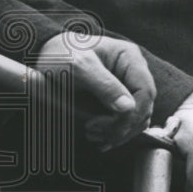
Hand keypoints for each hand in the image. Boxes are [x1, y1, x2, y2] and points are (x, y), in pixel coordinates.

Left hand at [36, 33, 155, 149]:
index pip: (145, 92)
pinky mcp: (120, 100)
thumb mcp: (79, 67)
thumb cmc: (62, 54)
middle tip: (94, 132)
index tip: (107, 125)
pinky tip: (98, 137)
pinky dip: (115, 133)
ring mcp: (129, 86)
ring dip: (119, 133)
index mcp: (130, 58)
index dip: (131, 114)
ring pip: (138, 118)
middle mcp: (135, 72)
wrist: (47, 55)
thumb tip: (128, 108)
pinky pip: (127, 121)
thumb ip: (104, 86)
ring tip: (92, 135)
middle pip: (144, 108)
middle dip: (122, 126)